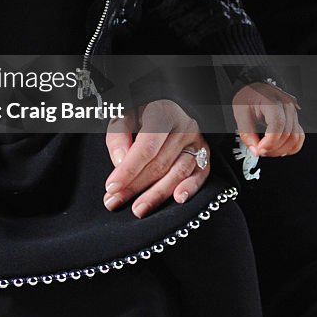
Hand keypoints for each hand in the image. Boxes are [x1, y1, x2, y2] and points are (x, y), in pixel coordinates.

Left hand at [104, 98, 210, 217]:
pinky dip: (190, 189)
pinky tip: (178, 200)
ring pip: (177, 173)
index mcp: (162, 113)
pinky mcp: (205, 155)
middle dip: (135, 187)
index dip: (128, 170)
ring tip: (138, 210)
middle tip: (114, 202)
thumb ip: (119, 135)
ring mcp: (197, 142)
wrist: (169, 106)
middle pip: (159, 164)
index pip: (146, 147)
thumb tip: (119, 162)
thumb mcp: (125, 114)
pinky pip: (199, 175)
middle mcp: (183, 127)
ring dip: (156, 195)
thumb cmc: (143, 112)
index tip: (112, 187)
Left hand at [232, 82, 304, 157]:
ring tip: (268, 150)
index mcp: (272, 101)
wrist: (255, 86)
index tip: (259, 149)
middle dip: (273, 148)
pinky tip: (278, 148)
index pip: (278, 125)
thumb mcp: (240, 112)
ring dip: (282, 150)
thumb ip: (246, 132)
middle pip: (288, 134)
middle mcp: (287, 106)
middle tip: (260, 151)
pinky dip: (290, 147)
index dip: (270, 141)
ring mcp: (293, 112)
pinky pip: (299, 137)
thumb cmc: (248, 95)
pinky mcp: (294, 119)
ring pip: (295, 138)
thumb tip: (254, 150)